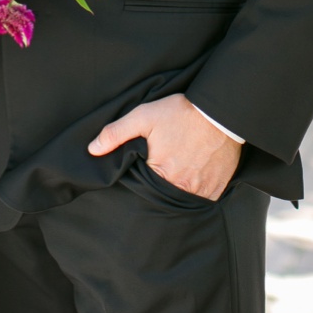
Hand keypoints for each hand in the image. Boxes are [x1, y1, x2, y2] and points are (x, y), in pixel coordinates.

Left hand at [88, 92, 239, 199]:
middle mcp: (183, 187)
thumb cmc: (180, 114)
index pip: (141, 186)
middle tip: (160, 167)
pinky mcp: (217, 188)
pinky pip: (202, 198)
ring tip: (175, 171)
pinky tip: (190, 176)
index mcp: (161, 173)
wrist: (220, 113)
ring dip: (176, 189)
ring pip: (182, 199)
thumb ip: (115, 134)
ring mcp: (202, 190)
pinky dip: (194, 191)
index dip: (138, 177)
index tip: (141, 167)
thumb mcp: (142, 117)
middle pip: (162, 195)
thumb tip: (93, 150)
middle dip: (157, 185)